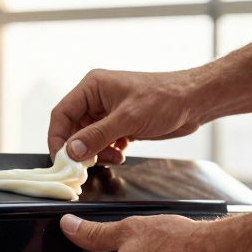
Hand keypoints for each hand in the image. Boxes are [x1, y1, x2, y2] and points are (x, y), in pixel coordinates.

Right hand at [48, 69, 204, 163]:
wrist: (194, 101)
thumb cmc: (164, 99)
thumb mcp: (127, 119)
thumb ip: (96, 136)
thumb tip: (71, 151)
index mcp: (92, 87)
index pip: (61, 114)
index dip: (57, 138)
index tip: (60, 160)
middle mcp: (96, 98)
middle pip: (73, 129)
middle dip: (81, 148)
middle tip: (88, 165)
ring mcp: (108, 111)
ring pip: (88, 138)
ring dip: (97, 152)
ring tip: (114, 157)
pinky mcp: (120, 124)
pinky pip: (102, 142)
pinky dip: (108, 152)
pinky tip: (121, 154)